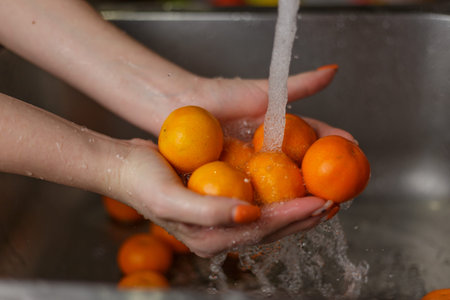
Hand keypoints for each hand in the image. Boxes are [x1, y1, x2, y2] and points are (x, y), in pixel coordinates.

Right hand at [119, 68, 354, 257]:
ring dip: (297, 210)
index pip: (262, 229)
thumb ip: (208, 212)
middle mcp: (219, 234)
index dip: (294, 216)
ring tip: (322, 197)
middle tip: (334, 200)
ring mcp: (220, 222)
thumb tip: (250, 215)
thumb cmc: (143, 181)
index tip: (321, 200)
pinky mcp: (220, 207)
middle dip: (304, 217)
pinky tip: (294, 188)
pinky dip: (281, 199)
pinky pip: (258, 206)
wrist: (125, 168)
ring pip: (269, 220)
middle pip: (272, 230)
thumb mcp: (170, 197)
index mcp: (210, 238)